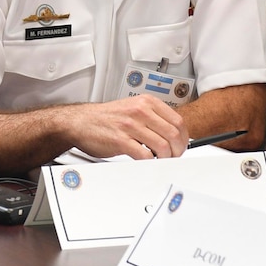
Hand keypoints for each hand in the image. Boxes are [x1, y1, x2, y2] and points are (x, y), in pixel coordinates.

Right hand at [67, 97, 188, 159]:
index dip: (184, 138)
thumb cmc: (107, 117)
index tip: (181, 146)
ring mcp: (131, 125)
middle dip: (178, 150)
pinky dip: (151, 163)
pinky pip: (145, 156)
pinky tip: (148, 163)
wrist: (81, 121)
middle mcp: (140, 111)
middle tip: (174, 157)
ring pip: (162, 146)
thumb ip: (153, 118)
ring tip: (160, 160)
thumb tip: (172, 134)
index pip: (178, 121)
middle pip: (173, 134)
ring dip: (165, 158)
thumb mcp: (133, 108)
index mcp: (147, 102)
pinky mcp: (121, 140)